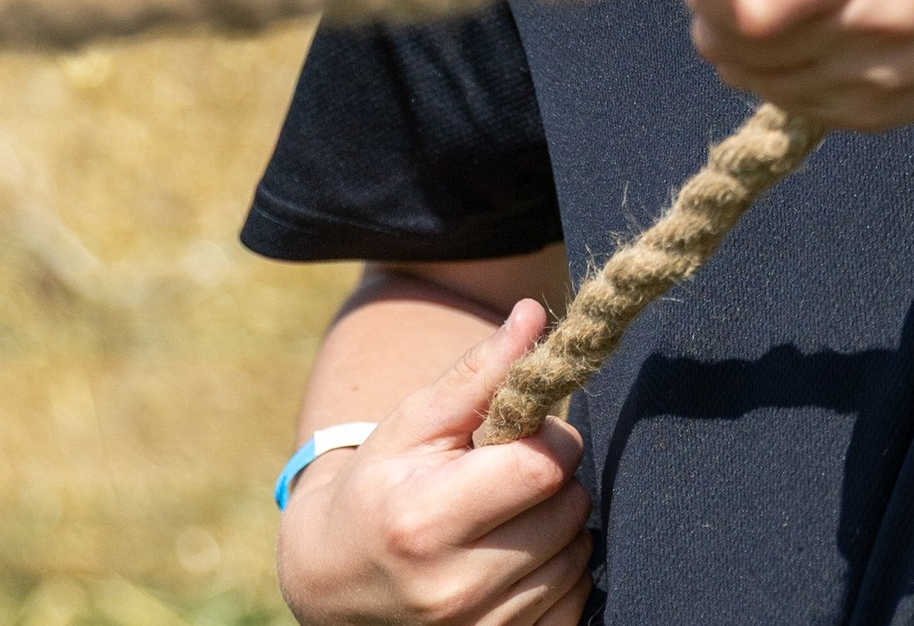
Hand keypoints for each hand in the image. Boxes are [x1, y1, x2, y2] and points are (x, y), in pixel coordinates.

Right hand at [278, 300, 592, 625]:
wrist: (335, 582)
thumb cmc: (380, 486)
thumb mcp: (415, 424)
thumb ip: (479, 372)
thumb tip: (535, 315)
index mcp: (423, 521)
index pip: (543, 467)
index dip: (548, 440)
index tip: (522, 436)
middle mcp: (452, 589)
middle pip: (568, 511)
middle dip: (552, 483)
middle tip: (508, 478)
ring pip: (579, 557)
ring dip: (558, 529)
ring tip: (506, 519)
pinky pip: (576, 602)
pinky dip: (558, 576)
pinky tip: (515, 560)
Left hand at [688, 0, 913, 132]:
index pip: (750, 3)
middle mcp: (887, 16)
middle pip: (746, 48)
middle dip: (721, 10)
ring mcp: (891, 75)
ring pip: (761, 81)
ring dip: (748, 44)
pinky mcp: (887, 114)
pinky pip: (792, 104)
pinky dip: (782, 71)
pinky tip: (813, 29)